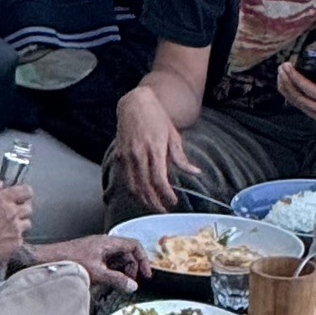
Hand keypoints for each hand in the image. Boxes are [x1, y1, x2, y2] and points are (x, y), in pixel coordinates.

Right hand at [0, 182, 32, 277]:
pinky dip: (14, 238)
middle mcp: (11, 212)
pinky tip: (3, 240)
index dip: (23, 194)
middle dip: (21, 210)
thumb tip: (0, 191)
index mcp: (1, 198)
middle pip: (28, 207)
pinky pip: (21, 237)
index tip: (20, 197)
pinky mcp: (17, 242)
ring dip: (20, 224)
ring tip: (7, 228)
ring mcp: (16, 228)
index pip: (26, 191)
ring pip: (27, 223)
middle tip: (11, 214)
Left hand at [31, 234, 150, 290]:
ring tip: (118, 284)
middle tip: (131, 282)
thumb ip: (116, 279)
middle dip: (132, 268)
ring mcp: (96, 250)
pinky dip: (110, 272)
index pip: (134, 246)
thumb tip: (132, 286)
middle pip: (127, 253)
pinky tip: (105, 282)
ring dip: (121, 271)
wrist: (45, 260)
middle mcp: (103, 244)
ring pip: (116, 259)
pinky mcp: (89, 257)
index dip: (143, 260)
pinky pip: (106, 263)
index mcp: (108, 242)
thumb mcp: (96, 272)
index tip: (145, 274)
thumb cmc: (67, 260)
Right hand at [115, 85, 186, 210]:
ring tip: (153, 206)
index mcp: (154, 149)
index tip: (173, 201)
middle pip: (145, 186)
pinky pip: (125, 178)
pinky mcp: (119, 155)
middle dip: (154, 202)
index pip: (159, 179)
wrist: (135, 104)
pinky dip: (133, 189)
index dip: (165, 194)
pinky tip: (140, 194)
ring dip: (143, 199)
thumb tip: (196, 172)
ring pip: (133, 185)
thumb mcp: (173, 135)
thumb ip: (181, 157)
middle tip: (164, 210)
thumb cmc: (157, 118)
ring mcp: (127, 155)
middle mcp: (138, 154)